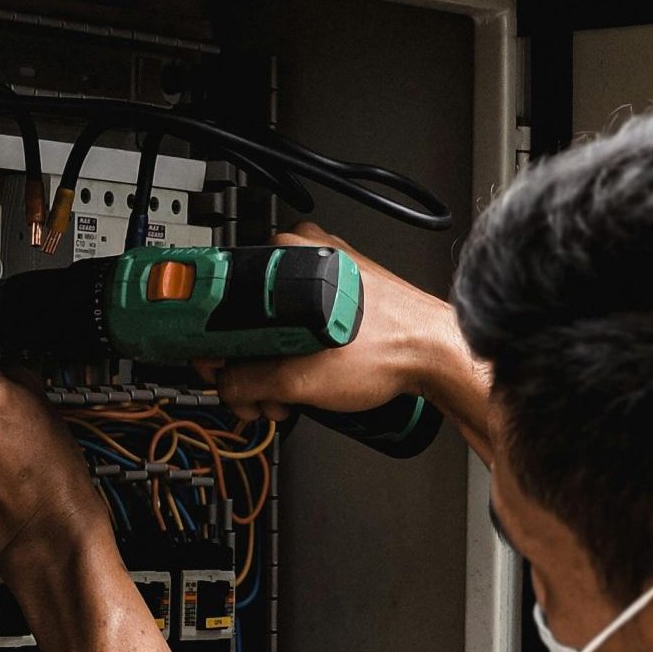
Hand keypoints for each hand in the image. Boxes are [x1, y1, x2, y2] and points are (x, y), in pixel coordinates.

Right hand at [200, 221, 464, 421]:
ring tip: (286, 398)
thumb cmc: (389, 349)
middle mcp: (305, 252)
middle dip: (248, 368)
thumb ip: (248, 383)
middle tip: (258, 399)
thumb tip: (225, 386)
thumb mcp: (301, 378)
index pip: (222, 300)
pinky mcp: (343, 288)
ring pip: (276, 322)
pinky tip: (305, 381)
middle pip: (249, 316)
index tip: (219, 374)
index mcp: (285, 256)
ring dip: (273, 367)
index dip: (215, 348)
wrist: (436, 354)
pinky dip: (297, 352)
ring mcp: (326, 268)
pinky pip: (302, 321)